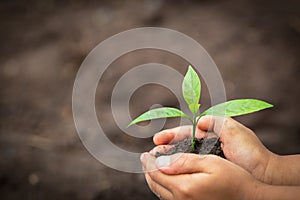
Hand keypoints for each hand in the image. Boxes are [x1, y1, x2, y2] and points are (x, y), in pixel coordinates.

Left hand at [140, 152, 258, 199]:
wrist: (248, 199)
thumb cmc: (233, 179)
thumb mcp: (210, 163)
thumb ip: (184, 162)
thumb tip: (160, 161)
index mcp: (184, 187)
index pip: (156, 173)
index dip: (149, 161)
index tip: (146, 153)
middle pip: (155, 183)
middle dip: (148, 169)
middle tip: (147, 157)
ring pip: (160, 192)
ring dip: (154, 178)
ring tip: (154, 166)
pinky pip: (169, 198)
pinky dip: (163, 187)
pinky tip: (167, 179)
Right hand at [151, 116, 274, 183]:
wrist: (262, 173)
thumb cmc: (250, 152)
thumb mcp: (234, 130)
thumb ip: (216, 121)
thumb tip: (199, 121)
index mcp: (211, 133)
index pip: (186, 132)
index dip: (171, 135)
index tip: (157, 139)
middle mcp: (206, 145)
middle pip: (180, 144)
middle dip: (165, 147)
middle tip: (152, 152)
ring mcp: (206, 159)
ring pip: (182, 157)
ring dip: (168, 158)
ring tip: (155, 161)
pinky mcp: (208, 171)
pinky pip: (189, 168)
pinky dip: (178, 168)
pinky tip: (169, 171)